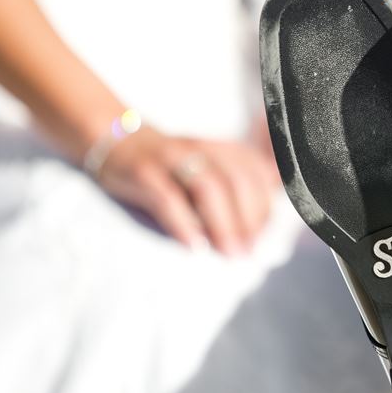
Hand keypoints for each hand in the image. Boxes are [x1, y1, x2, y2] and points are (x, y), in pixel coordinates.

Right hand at [96, 127, 279, 253]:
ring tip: (229, 253)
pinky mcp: (143, 172)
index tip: (262, 237)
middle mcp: (200, 148)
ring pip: (207, 187)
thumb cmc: (171, 166)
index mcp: (220, 148)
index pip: (255, 173)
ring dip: (223, 224)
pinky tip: (194, 246)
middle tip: (248, 252)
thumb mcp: (209, 165)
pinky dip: (183, 224)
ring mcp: (171, 158)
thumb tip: (274, 199)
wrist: (118, 139)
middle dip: (248, 220)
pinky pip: (167, 198)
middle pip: (235, 181)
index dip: (264, 207)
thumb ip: (241, 180)